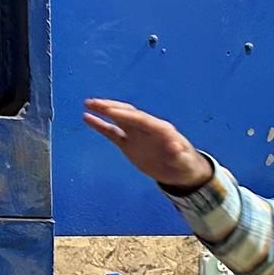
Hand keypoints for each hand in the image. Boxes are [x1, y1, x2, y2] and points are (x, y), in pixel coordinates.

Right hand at [82, 98, 213, 192]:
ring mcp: (136, 134)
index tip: (112, 112)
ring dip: (104, 111)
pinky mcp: (128, 143)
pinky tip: (87, 117)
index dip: (128, 116)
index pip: (143, 120)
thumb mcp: (185, 162)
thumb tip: (176, 147)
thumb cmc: (186, 165)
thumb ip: (180, 156)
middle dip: (113, 108)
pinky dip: (100, 125)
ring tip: (88, 104)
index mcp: (161, 130)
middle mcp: (147, 128)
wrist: (181, 171)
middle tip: (96, 103)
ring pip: (119, 119)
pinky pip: (112, 132)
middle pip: (129, 114)